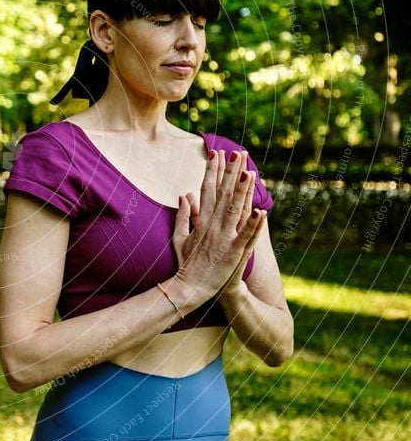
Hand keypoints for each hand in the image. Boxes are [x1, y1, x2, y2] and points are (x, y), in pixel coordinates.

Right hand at [171, 150, 265, 300]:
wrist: (188, 288)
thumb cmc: (185, 264)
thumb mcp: (179, 236)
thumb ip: (183, 215)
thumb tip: (184, 195)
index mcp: (201, 221)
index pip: (207, 189)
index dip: (212, 170)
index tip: (216, 152)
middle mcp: (212, 225)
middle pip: (223, 194)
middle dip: (230, 172)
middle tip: (237, 152)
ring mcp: (223, 238)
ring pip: (235, 210)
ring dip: (242, 191)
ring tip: (249, 172)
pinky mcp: (233, 253)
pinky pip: (245, 237)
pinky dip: (253, 225)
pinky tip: (261, 212)